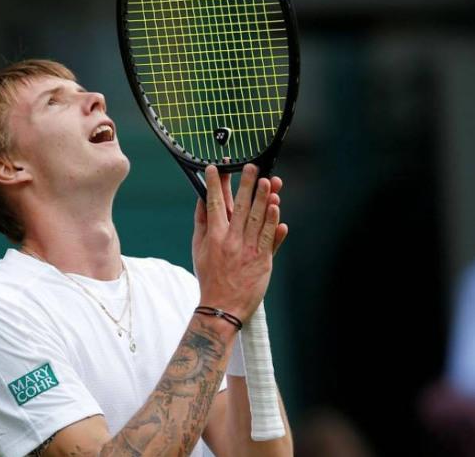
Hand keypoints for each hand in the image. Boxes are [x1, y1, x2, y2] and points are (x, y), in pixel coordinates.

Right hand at [192, 164, 287, 321]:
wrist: (222, 307)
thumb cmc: (210, 277)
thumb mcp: (198, 249)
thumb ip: (201, 223)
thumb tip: (202, 200)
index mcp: (215, 236)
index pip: (215, 204)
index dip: (216, 184)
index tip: (215, 168)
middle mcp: (232, 240)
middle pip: (241, 207)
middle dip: (246, 184)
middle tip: (251, 167)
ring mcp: (249, 250)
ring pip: (258, 219)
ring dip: (264, 199)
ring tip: (269, 181)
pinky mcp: (263, 260)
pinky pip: (269, 238)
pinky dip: (274, 223)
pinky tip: (276, 209)